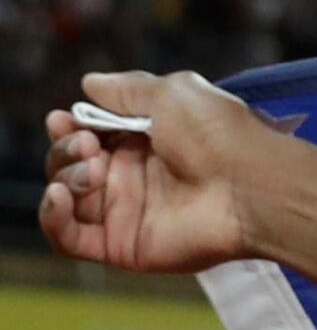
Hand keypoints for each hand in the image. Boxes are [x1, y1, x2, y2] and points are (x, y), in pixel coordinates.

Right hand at [37, 71, 279, 275]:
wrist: (252, 186)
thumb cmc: (219, 135)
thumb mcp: (173, 93)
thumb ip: (128, 90)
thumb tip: (91, 84)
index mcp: (144, 141)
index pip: (87, 135)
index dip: (70, 127)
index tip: (65, 119)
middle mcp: (133, 177)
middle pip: (69, 165)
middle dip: (66, 149)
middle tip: (89, 145)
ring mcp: (127, 213)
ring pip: (66, 198)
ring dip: (63, 176)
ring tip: (93, 168)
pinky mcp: (123, 245)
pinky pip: (68, 239)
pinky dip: (52, 217)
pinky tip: (59, 195)